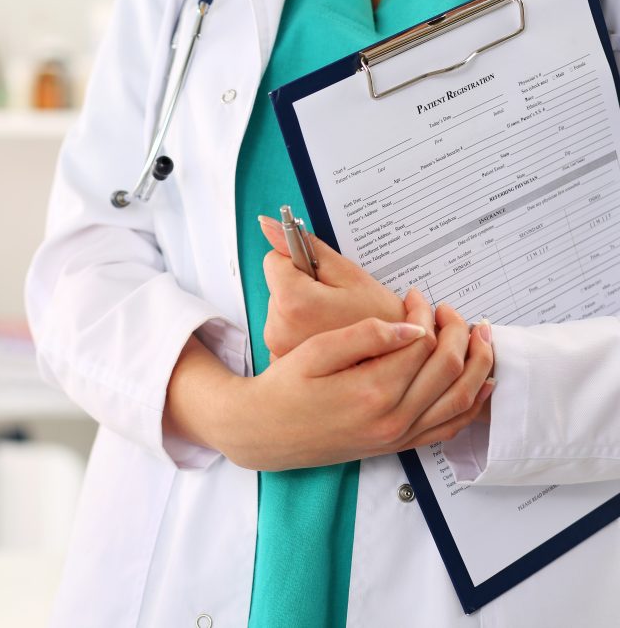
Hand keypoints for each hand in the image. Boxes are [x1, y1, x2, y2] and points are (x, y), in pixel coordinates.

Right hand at [212, 290, 493, 470]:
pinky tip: (480, 385)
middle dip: (458, 333)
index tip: (416, 297)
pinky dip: (472, 406)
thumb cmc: (283, 389)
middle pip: (449, 370)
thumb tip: (411, 327)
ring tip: (480, 338)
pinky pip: (448, 428)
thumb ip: (365, 336)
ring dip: (478, 366)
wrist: (262, 432)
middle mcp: (393, 418)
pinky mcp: (396, 445)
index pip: (422, 344)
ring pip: (461, 401)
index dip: (426, 315)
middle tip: (449, 312)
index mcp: (372, 390)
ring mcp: (397, 436)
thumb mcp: (314, 352)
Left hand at [258, 215, 404, 357]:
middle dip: (302, 285)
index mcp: (292, 302)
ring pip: (281, 307)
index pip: (274, 260)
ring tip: (335, 318)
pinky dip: (302, 326)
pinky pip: (284, 328)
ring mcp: (277, 348)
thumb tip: (269, 225)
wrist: (397, 361)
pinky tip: (327, 333)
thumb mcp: (350, 276)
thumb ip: (309, 248)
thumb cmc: (381, 318)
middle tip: (336, 299)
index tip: (322, 272)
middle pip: (277, 286)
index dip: (300, 260)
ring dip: (302, 306)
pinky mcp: (281, 360)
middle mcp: (276, 328)